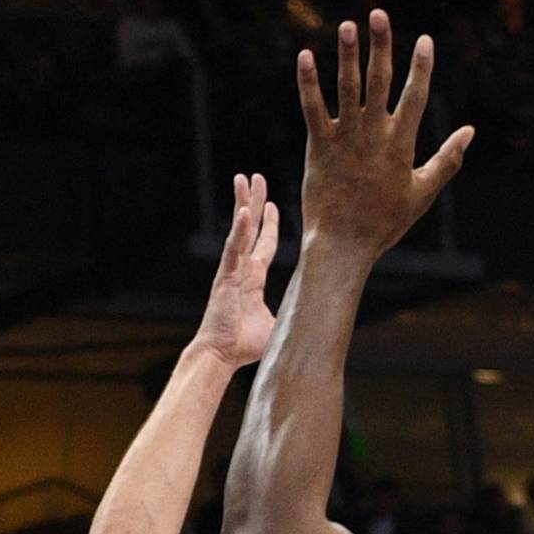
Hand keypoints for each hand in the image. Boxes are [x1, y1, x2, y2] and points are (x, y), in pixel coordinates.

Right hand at [193, 173, 279, 370]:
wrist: (222, 355)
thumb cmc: (244, 345)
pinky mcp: (226, 276)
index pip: (263, 244)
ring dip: (243, 203)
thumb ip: (290, 315)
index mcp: (254, 278)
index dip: (268, 224)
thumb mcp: (276, 326)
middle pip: (250, 227)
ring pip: (239, 229)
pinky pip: (233, 249)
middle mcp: (242, 268)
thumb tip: (311, 320)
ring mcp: (233, 270)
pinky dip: (238, 231)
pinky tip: (244, 211)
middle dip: (255, 201)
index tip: (272, 205)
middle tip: (256, 177)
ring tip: (244, 179)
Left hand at [296, 12, 472, 258]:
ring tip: (348, 25)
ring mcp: (345, 139)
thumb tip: (470, 131)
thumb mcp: (423, 192)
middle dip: (382, 46)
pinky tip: (305, 56)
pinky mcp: (319, 146)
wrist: (344, 244)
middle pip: (380, 82)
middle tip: (380, 14)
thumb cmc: (385, 222)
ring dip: (348, 55)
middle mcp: (374, 135)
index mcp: (401, 145)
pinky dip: (308, 83)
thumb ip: (447, 159)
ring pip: (347, 89)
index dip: (421, 67)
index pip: (415, 97)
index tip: (426, 40)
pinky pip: (313, 108)